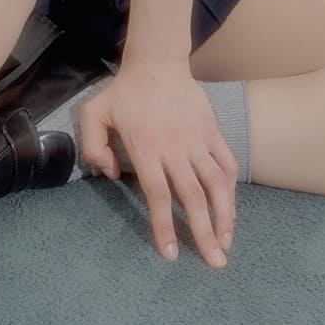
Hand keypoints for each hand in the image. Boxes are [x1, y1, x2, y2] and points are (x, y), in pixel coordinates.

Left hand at [78, 53, 238, 266]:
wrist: (158, 62)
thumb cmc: (124, 93)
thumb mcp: (93, 114)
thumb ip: (93, 146)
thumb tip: (112, 176)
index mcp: (146, 148)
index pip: (158, 195)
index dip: (165, 226)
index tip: (171, 253)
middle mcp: (175, 148)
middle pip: (193, 197)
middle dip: (204, 232)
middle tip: (214, 262)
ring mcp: (198, 140)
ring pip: (217, 183)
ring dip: (225, 215)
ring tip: (227, 242)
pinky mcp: (213, 132)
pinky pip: (227, 163)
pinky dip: (231, 188)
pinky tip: (230, 209)